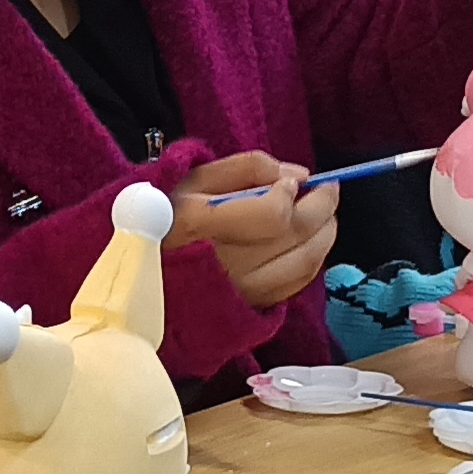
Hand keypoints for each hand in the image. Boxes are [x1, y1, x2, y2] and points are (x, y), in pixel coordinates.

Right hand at [168, 152, 343, 309]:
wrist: (145, 273)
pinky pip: (297, 283)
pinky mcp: (250, 306)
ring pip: (305, 262)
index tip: (293, 182)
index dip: (290, 194)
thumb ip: (248, 167)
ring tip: (324, 214)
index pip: (270, 213)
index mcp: (201, 224)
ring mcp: (240, 290)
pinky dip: (313, 259)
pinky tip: (308, 242)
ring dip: (325, 233)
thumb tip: (298, 175)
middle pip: (296, 235)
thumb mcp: (195, 178)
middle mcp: (224, 263)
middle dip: (323, 207)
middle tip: (327, 189)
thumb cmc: (169, 219)